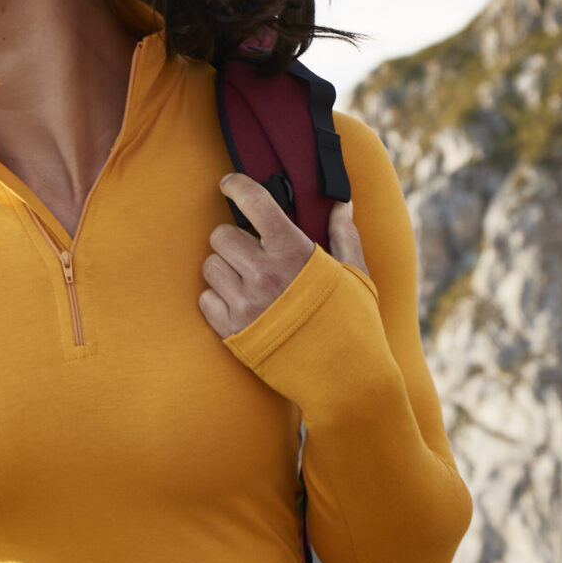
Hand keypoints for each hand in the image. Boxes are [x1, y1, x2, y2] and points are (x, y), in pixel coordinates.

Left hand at [198, 175, 367, 336]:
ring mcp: (245, 304)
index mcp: (294, 252)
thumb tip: (341, 206)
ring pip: (209, 266)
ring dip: (224, 269)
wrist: (346, 379)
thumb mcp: (356, 275)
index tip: (228, 183)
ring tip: (246, 281)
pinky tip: (240, 305)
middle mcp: (264, 273)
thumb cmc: (354, 324)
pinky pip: (205, 300)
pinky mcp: (232, 332)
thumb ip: (344, 237)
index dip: (236, 186)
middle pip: (220, 236)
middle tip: (249, 252)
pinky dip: (218, 300)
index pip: (255, 203)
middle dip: (233, 240)